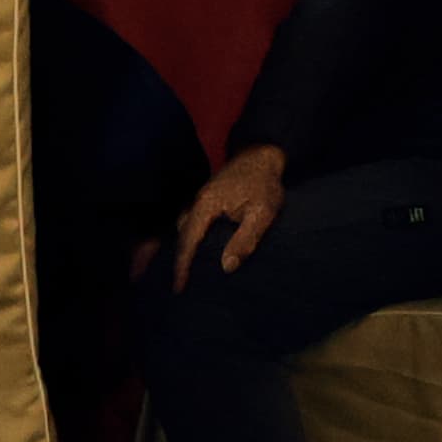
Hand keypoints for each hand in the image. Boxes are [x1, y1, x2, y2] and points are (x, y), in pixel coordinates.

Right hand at [164, 143, 290, 279]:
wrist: (264, 154)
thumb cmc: (265, 183)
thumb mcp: (263, 213)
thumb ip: (246, 239)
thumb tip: (227, 267)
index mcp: (206, 205)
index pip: (188, 241)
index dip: (182, 266)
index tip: (179, 287)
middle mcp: (198, 201)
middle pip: (180, 236)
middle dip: (176, 261)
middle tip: (178, 286)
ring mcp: (201, 198)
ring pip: (183, 227)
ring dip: (181, 248)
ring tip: (184, 271)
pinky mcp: (209, 198)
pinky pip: (191, 221)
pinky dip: (189, 237)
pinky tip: (196, 248)